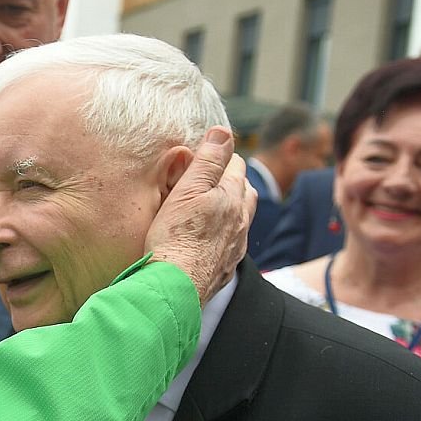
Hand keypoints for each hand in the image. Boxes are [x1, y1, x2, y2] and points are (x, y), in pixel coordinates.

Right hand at [146, 127, 255, 304]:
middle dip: (231, 180)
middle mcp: (241, 221)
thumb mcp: (187, 190)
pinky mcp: (226, 267)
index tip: (204, 156)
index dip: (219, 157)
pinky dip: (224, 234)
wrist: (175, 289)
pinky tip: (208, 239)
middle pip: (245, 190)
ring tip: (213, 206)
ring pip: (241, 218)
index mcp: (232, 197)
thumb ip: (208, 161)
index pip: (235, 164)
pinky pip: (231, 243)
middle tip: (208, 178)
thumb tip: (223, 132)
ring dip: (232, 207)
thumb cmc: (176, 238)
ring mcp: (235, 246)